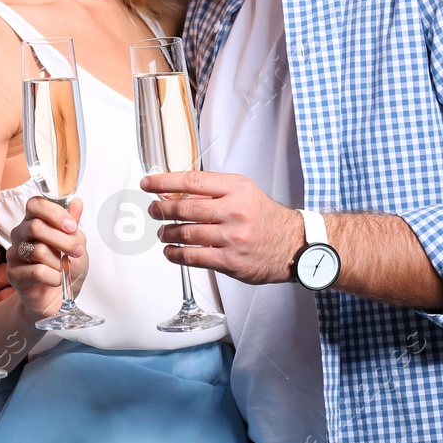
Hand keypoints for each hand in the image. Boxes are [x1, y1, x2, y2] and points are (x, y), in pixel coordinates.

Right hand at [6, 196, 87, 321]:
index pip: (35, 204)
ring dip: (59, 262)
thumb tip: (77, 202)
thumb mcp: (77, 244)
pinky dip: (54, 277)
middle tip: (77, 251)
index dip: (53, 212)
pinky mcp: (14, 275)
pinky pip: (37, 272)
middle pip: (35, 226)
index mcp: (34, 221)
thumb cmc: (66, 268)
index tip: (71, 226)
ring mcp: (15, 255)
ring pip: (37, 250)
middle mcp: (20, 235)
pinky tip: (57, 280)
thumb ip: (73, 225)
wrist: (59, 298)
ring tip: (65, 269)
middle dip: (63, 240)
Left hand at [142, 170, 304, 284]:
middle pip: (184, 209)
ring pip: (184, 234)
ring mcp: (232, 237)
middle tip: (154, 210)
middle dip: (161, 209)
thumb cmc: (264, 217)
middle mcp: (235, 211)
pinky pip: (192, 257)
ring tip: (163, 232)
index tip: (148, 184)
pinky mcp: (230, 260)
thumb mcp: (244, 193)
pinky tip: (170, 251)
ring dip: (166, 233)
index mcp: (237, 188)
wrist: (294, 245)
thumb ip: (212, 192)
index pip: (192, 181)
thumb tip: (174, 193)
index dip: (164, 182)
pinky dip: (175, 254)